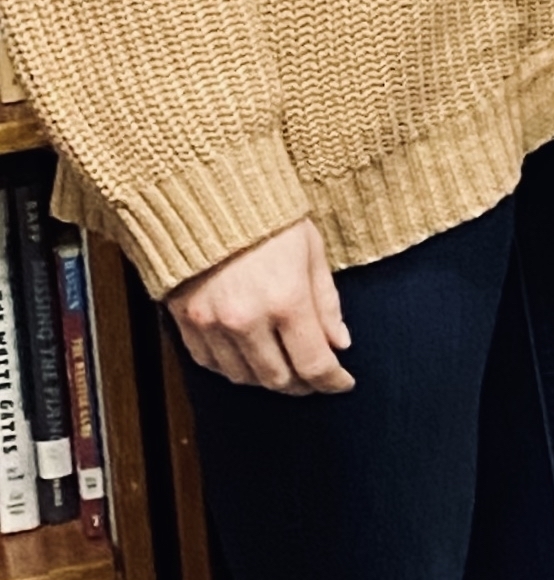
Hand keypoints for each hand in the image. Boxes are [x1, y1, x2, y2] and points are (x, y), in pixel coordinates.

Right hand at [168, 218, 353, 395]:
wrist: (206, 194)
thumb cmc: (268, 217)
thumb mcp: (311, 251)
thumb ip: (326, 303)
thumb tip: (340, 343)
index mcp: (286, 299)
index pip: (314, 363)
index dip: (332, 381)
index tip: (343, 383)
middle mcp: (247, 320)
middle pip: (278, 379)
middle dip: (302, 384)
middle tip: (315, 378)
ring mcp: (211, 323)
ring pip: (243, 377)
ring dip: (267, 379)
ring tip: (285, 368)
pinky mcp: (185, 321)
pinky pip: (209, 363)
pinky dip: (233, 368)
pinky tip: (248, 359)